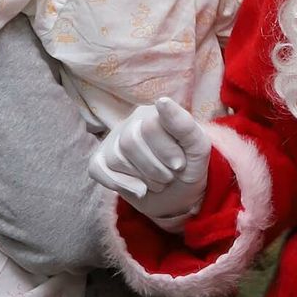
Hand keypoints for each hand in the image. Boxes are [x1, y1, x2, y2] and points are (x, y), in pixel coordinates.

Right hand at [90, 98, 210, 224]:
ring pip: (116, 158)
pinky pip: (98, 170)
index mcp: (156, 113)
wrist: (179, 195)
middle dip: (154, 168)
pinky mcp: (101, 160)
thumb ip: (184, 124)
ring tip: (158, 181)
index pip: (150, 126)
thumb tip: (161, 101)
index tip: (179, 165)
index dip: (165, 151)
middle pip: (129, 142)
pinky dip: (121, 185)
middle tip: (170, 176)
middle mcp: (132, 122)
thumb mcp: (198, 148)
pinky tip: (139, 189)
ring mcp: (114, 141)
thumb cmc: (189, 167)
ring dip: (142, 179)